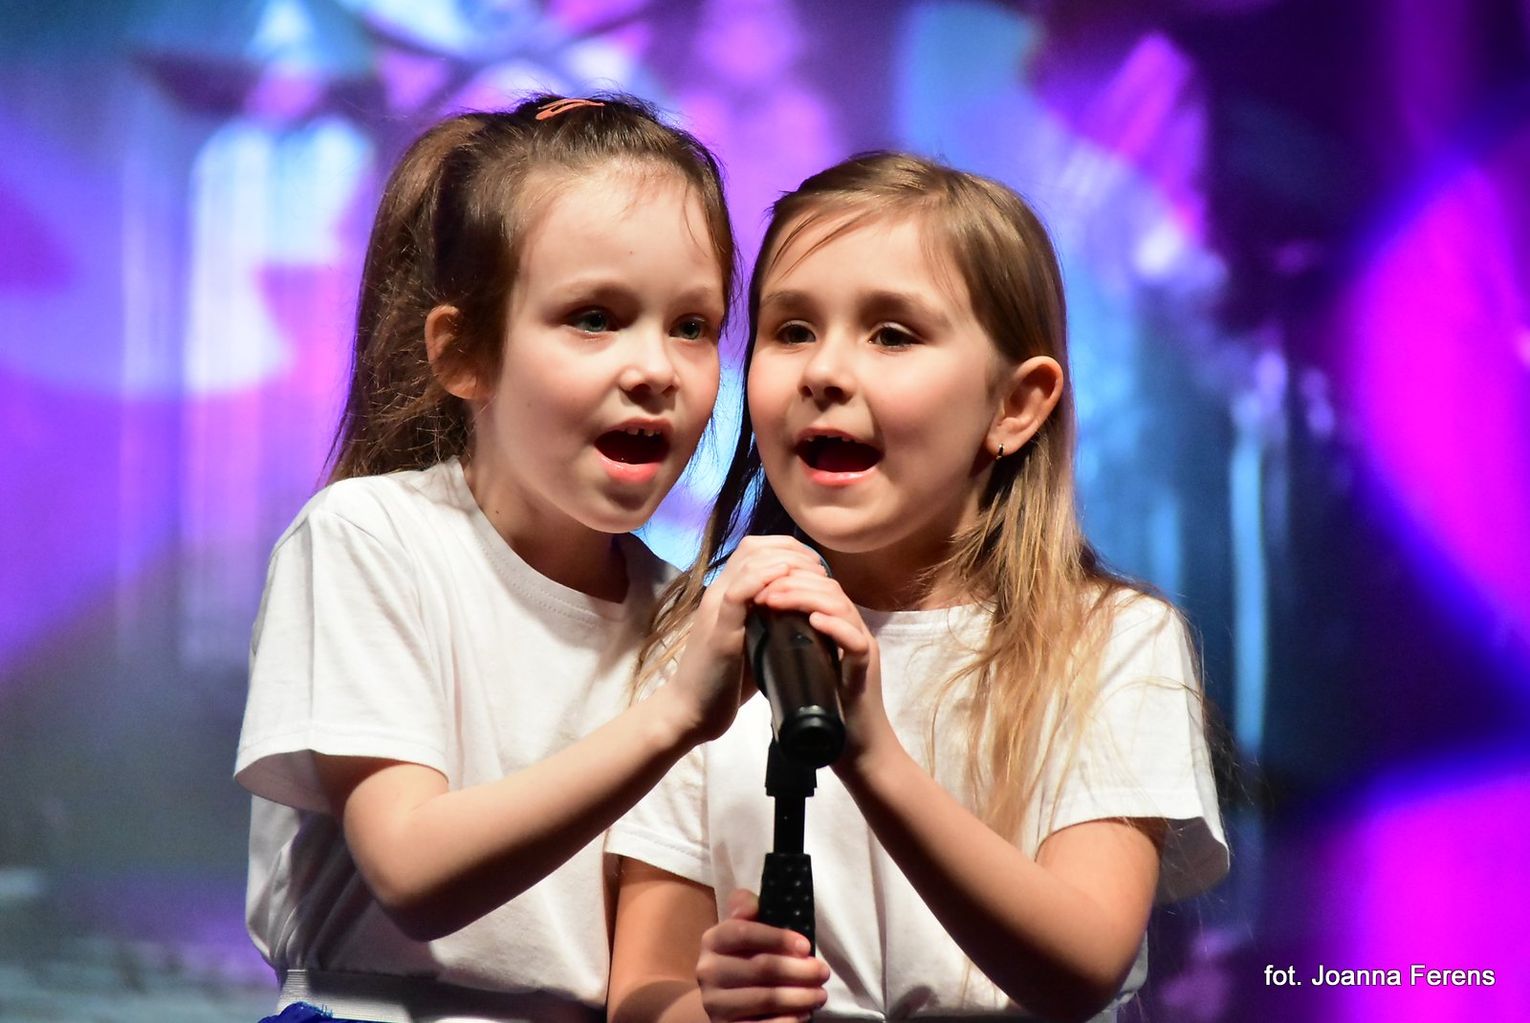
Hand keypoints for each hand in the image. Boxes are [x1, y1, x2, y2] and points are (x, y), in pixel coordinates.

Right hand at [666, 536, 828, 743]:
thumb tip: (806, 613)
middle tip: (820, 571)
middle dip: (793, 551)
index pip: (756, 550)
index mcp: (728, 593)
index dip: (790, 549)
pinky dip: (762, 579)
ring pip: (747, 562)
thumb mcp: (754, 641)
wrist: (691, 710)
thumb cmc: (724, 680)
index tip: (817, 567)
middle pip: (754, 547)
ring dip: (785, 562)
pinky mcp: (718, 629)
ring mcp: (716, 607)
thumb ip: (771, 621)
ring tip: (812, 575)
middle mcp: (719, 592)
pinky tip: (784, 578)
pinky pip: (737, 592)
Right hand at [697, 889, 828, 1022]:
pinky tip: (804, 1014)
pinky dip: (786, 1021)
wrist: (721, 997)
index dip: (777, 938)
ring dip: (799, 997)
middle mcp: (708, 971)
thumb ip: (746, 907)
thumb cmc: (742, 956)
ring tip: (821, 994)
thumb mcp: (743, 927)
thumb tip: (750, 905)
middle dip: (799, 970)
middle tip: (824, 972)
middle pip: (760, 968)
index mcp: (713, 940)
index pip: (743, 933)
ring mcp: (714, 1003)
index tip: (806, 946)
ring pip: (764, 999)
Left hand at [750, 569, 896, 777]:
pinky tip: (814, 621)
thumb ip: (790, 647)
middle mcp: (853, 632)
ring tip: (777, 598)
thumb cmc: (827, 713)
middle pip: (829, 589)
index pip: (818, 588)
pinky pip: (856, 642)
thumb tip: (758, 629)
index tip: (759, 583)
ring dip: (806, 598)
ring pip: (841, 607)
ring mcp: (862, 649)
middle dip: (793, 582)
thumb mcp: (802, 670)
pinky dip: (835, 627)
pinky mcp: (866, 672)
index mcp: (838, 629)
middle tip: (763, 587)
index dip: (789, 579)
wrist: (856, 752)